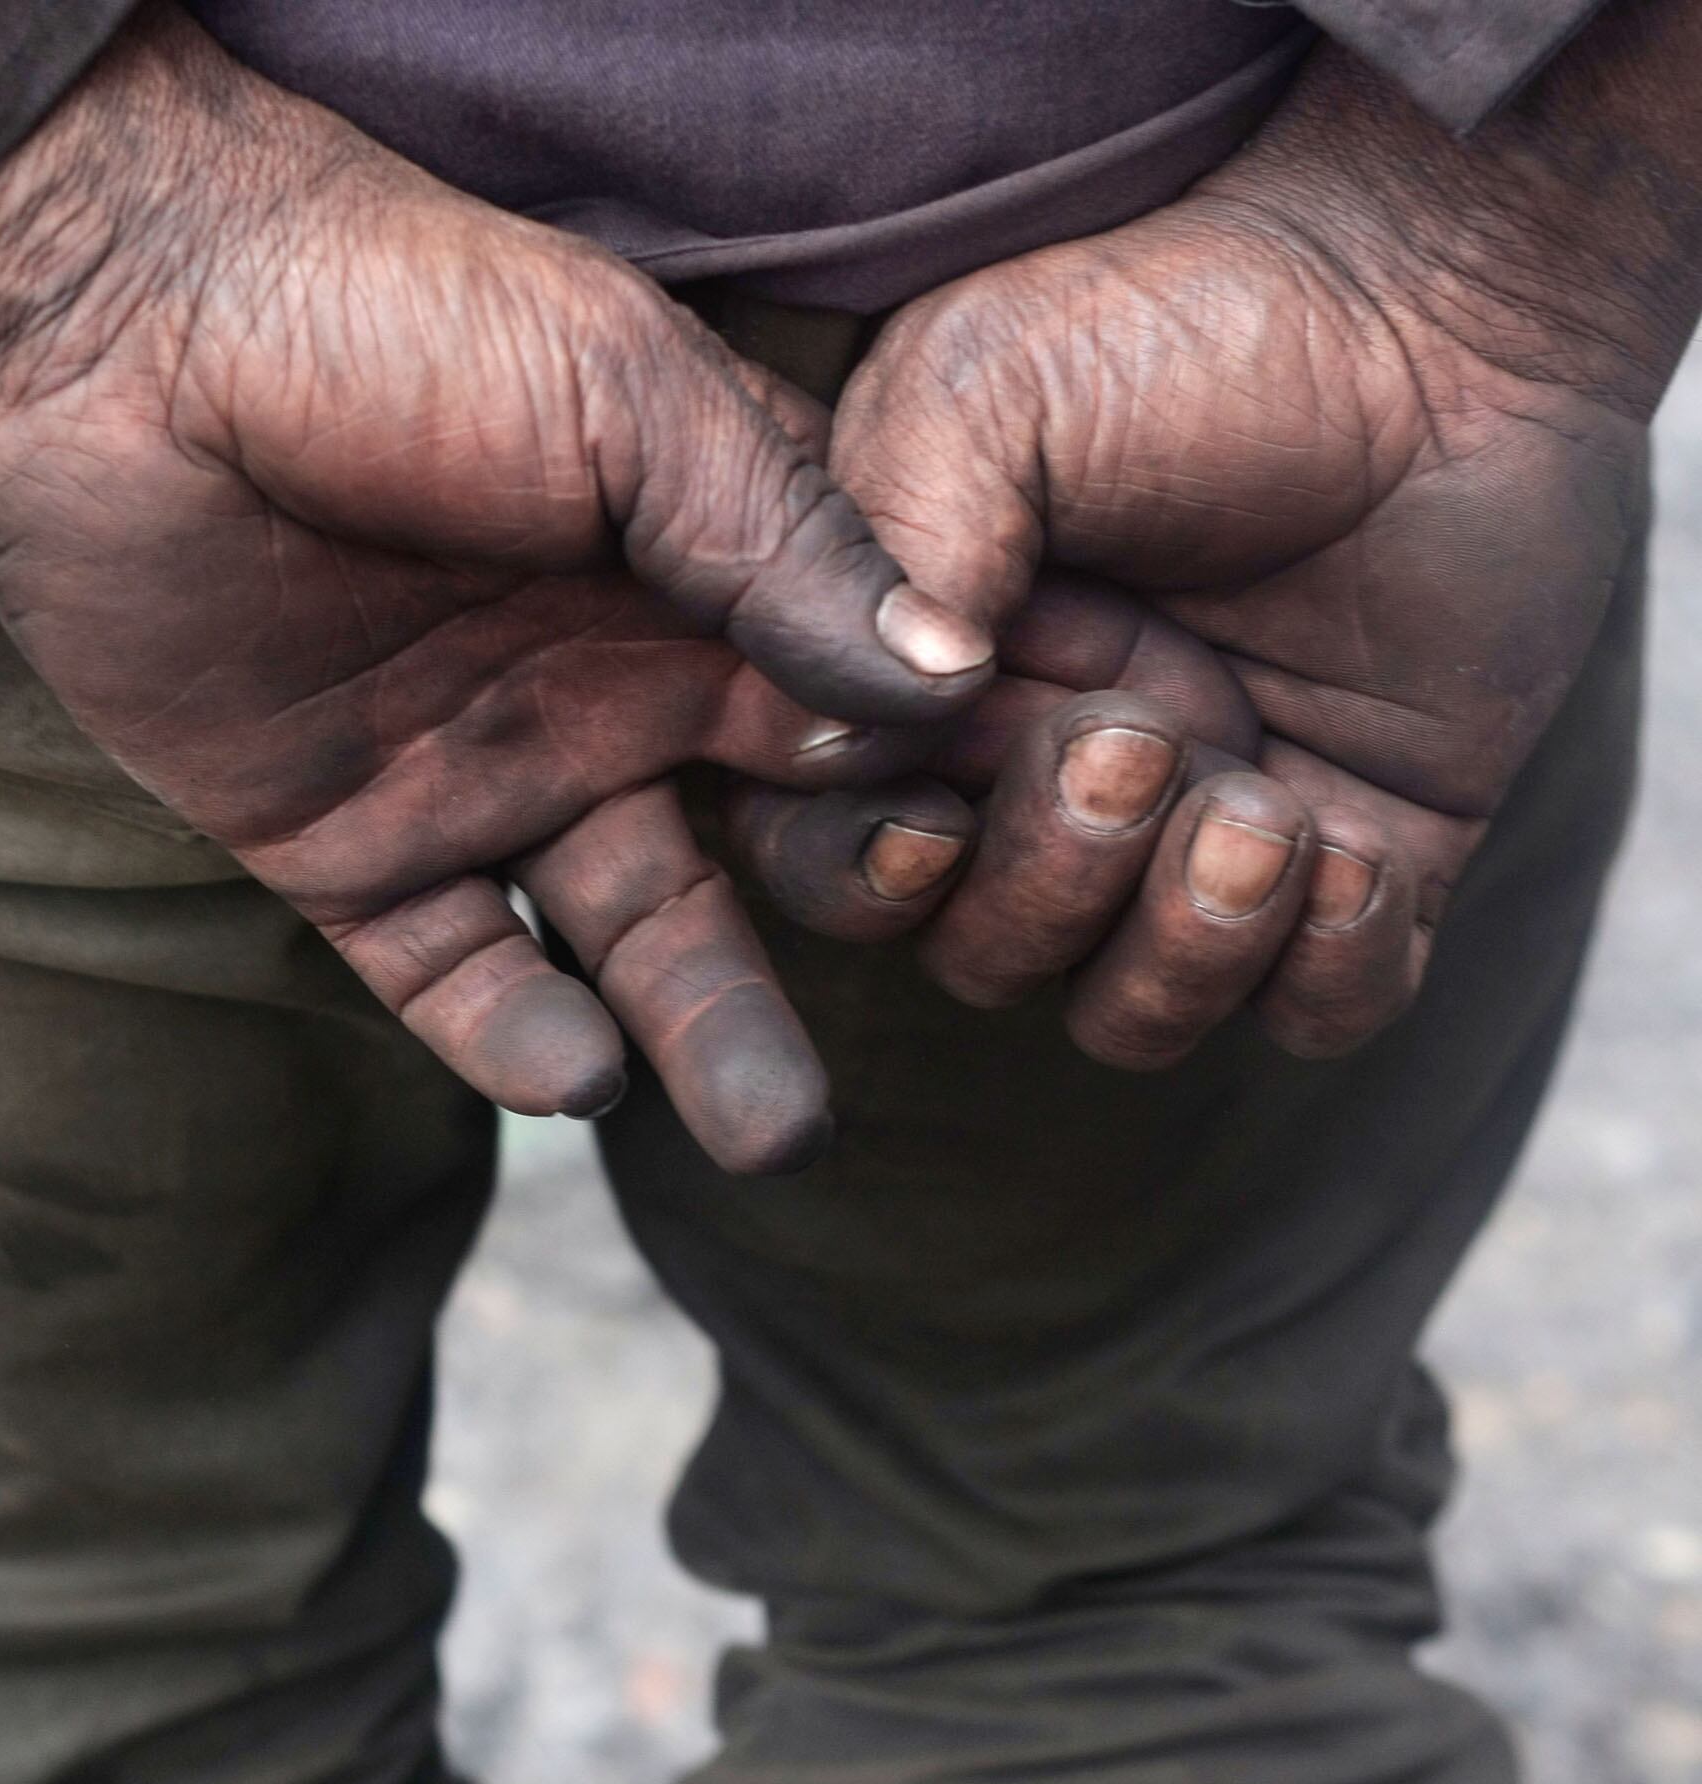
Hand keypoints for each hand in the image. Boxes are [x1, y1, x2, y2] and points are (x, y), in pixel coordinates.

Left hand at [0, 5, 990, 1170]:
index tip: (1096, 846)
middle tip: (952, 998)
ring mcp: (478, 774)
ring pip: (626, 941)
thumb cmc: (388, 315)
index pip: (868, 705)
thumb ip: (775, 537)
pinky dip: (515, 1037)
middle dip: (863, 928)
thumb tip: (951, 679)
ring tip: (780, 1137)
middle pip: (772, 847)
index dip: (970, 775)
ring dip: (707, 1034)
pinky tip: (578, 1074)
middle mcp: (608, 688)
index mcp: (701, 574)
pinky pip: (448, 975)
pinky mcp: (341, 843)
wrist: (114, 333)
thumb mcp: (618, 395)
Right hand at [781, 0, 1701, 1066]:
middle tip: (1131, 743)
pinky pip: (1316, 1009)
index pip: (833, 854)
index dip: (869, 870)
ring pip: (1128, 1009)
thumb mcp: (974, 391)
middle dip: (1043, 888)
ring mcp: (1196, 822)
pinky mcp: (1361, 843)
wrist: (1429, 295)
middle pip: (974, 955)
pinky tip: (1343, 855)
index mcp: (918, 692)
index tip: (935, 812)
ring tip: (1257, 810)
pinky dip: (1322, 974)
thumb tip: (884, 717)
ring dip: (1179, 946)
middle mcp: (1040, 778)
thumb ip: (889, 549)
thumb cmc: (1174, 320)